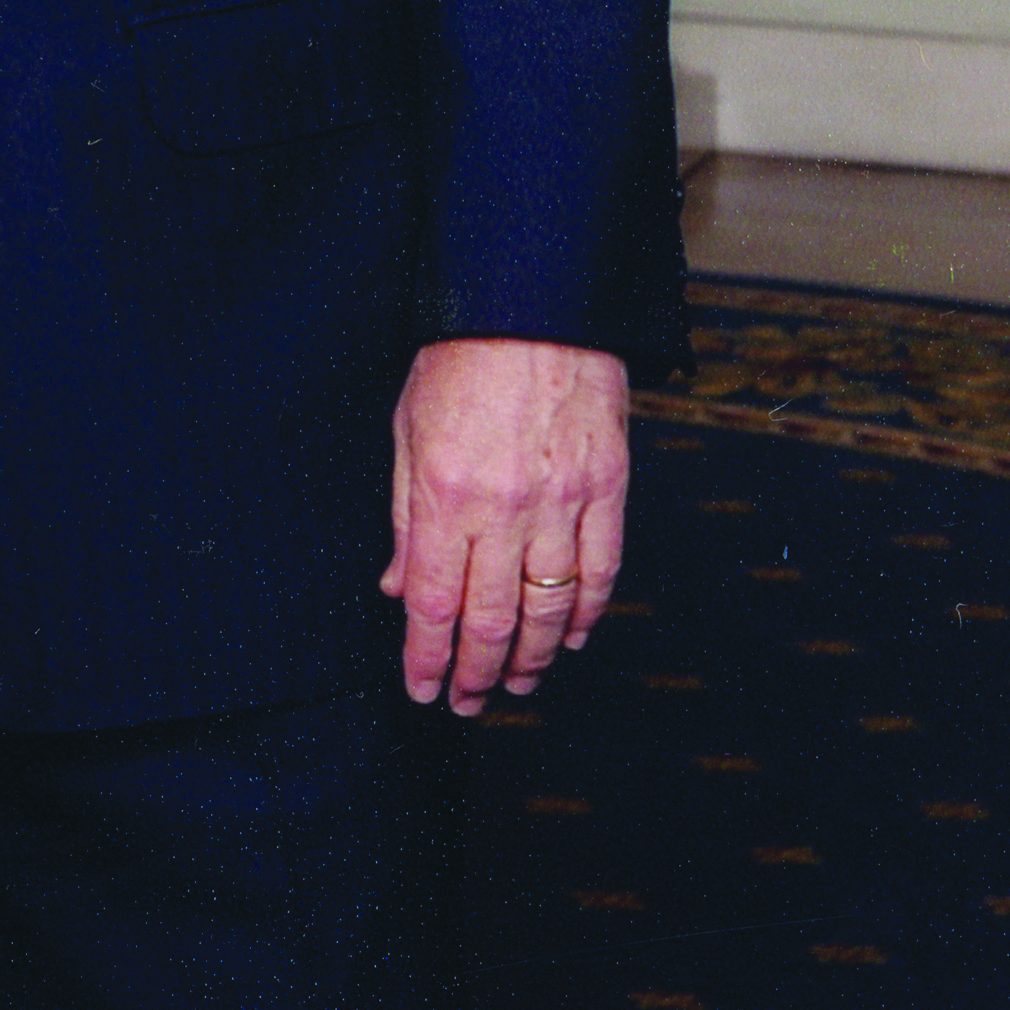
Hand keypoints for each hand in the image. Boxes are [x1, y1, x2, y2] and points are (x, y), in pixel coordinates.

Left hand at [379, 336, 632, 712]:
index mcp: (445, 495)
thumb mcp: (408, 432)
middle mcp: (505, 508)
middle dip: (475, 672)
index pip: (434, 602)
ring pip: (548, 606)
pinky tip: (568, 638)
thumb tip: (400, 589)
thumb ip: (406, 518)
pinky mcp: (609, 488)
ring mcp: (563, 501)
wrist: (535, 306)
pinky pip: (600, 569)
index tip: (423, 690)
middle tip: (467, 703)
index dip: (427, 657)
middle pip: (490, 617)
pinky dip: (585, 613)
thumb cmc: (460, 361)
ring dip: (530, 656)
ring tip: (513, 684)